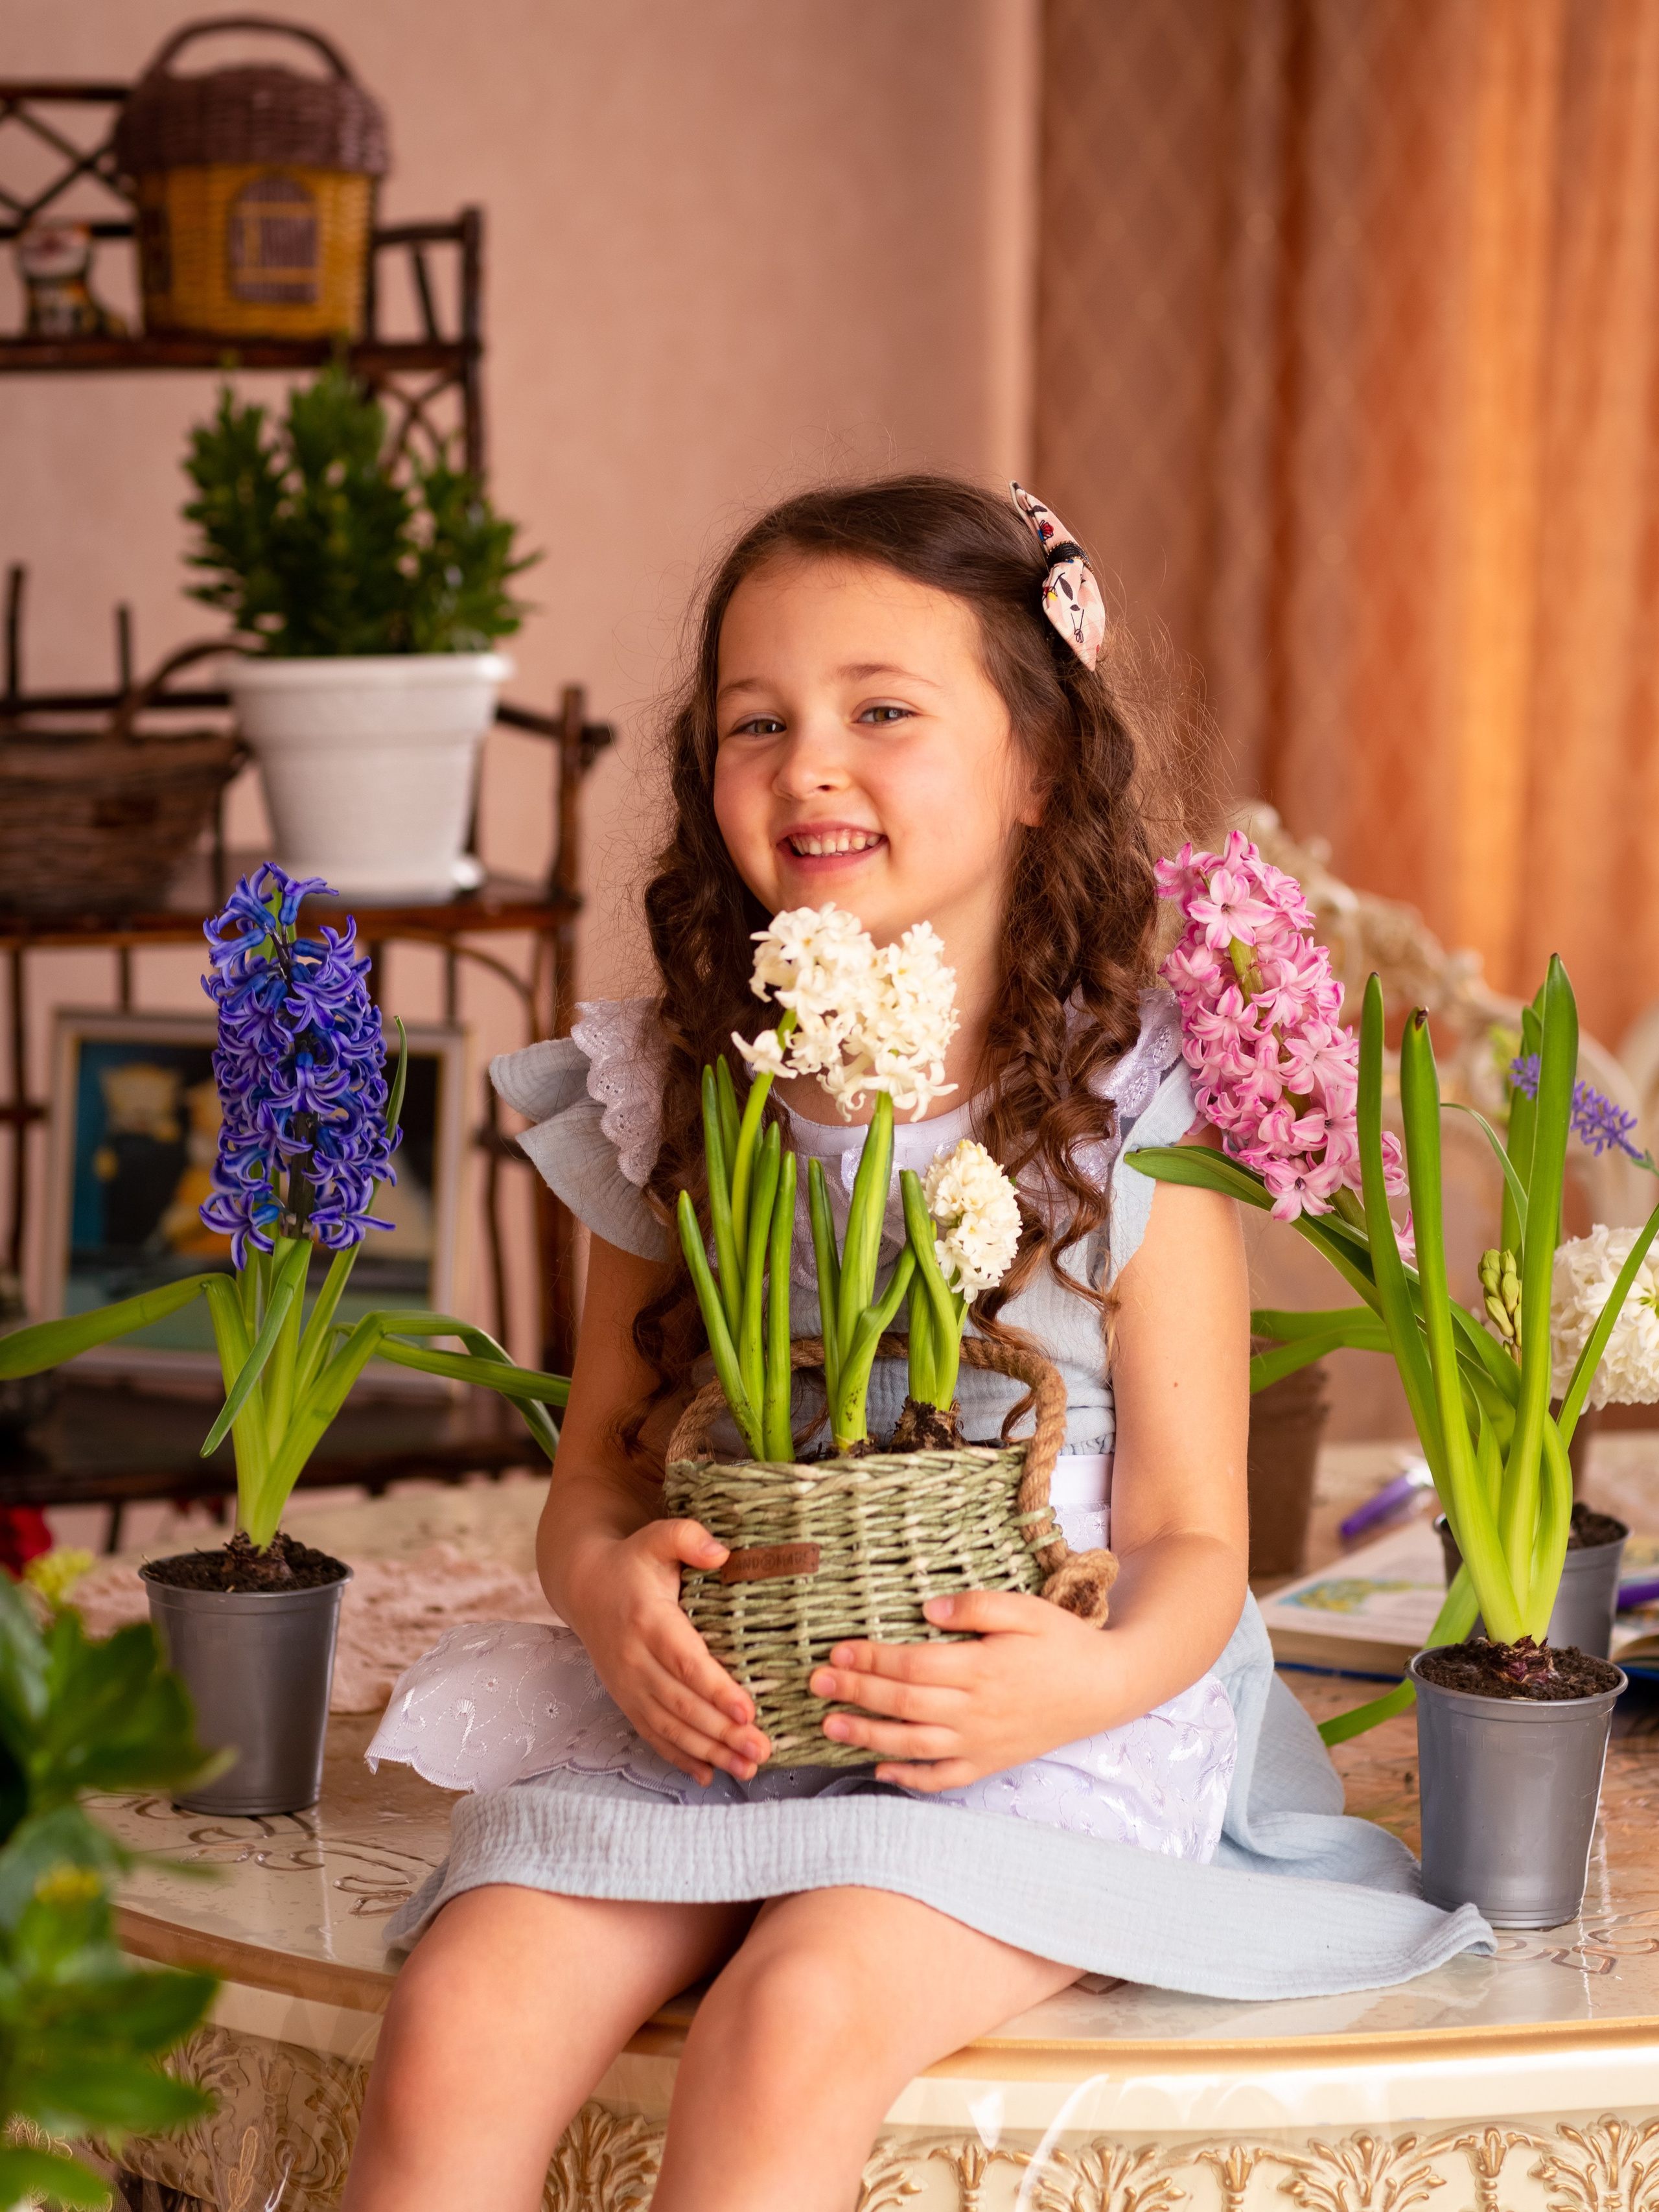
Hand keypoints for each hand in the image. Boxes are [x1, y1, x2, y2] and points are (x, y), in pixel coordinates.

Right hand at [561, 1519, 770, 1786]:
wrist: (585, 1585)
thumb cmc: (633, 1561)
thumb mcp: (657, 1537)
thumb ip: (687, 1536)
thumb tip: (722, 1553)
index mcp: (648, 1620)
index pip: (685, 1661)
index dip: (716, 1689)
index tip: (748, 1711)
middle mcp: (634, 1658)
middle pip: (681, 1704)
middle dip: (722, 1732)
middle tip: (761, 1750)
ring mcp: (627, 1684)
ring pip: (669, 1727)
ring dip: (709, 1751)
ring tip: (747, 1768)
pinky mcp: (625, 1699)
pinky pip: (652, 1735)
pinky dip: (680, 1758)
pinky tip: (709, 1775)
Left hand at [808, 1590, 1113, 1790]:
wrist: (1106, 1687)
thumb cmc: (1063, 1642)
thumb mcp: (1024, 1609)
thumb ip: (976, 1606)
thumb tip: (929, 1608)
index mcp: (981, 1669)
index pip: (911, 1666)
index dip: (871, 1659)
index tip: (837, 1651)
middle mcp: (976, 1711)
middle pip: (904, 1704)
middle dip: (856, 1693)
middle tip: (816, 1683)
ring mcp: (982, 1742)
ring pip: (914, 1744)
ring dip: (868, 1736)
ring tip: (830, 1726)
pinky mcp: (991, 1762)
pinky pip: (944, 1777)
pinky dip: (910, 1778)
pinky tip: (881, 1770)